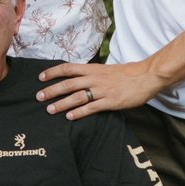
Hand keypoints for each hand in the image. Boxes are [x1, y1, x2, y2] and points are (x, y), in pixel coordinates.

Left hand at [36, 61, 158, 119]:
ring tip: (50, 109)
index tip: (40, 77)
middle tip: (38, 97)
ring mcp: (102, 90)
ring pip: (77, 97)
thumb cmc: (126, 74)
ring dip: (62, 103)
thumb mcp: (106, 70)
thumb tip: (77, 79)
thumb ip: (91, 74)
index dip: (53, 72)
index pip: (68, 68)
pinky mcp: (110, 102)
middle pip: (68, 84)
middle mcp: (95, 78)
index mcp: (93, 69)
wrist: (145, 76)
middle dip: (52, 90)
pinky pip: (91, 107)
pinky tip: (69, 117)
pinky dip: (79, 112)